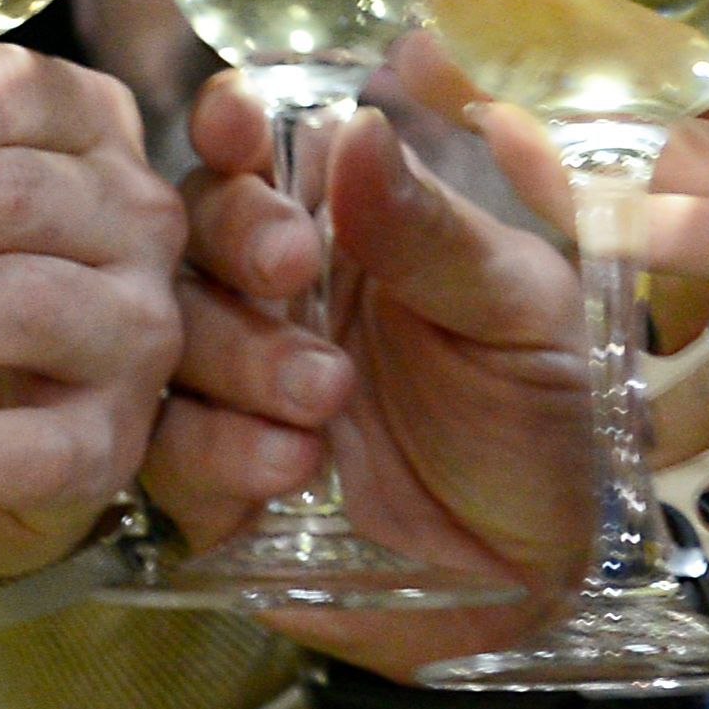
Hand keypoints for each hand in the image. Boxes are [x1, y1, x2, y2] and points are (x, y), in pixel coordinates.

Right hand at [147, 77, 607, 674]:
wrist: (541, 585)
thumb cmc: (545, 426)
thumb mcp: (517, 316)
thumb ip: (432, 231)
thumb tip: (359, 128)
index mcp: (345, 231)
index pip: (259, 154)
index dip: (231, 129)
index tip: (238, 123)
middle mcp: (270, 301)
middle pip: (188, 234)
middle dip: (232, 240)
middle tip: (292, 270)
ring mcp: (228, 392)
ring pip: (164, 339)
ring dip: (235, 356)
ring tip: (325, 398)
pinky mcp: (206, 486)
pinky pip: (162, 450)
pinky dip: (217, 451)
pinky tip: (289, 468)